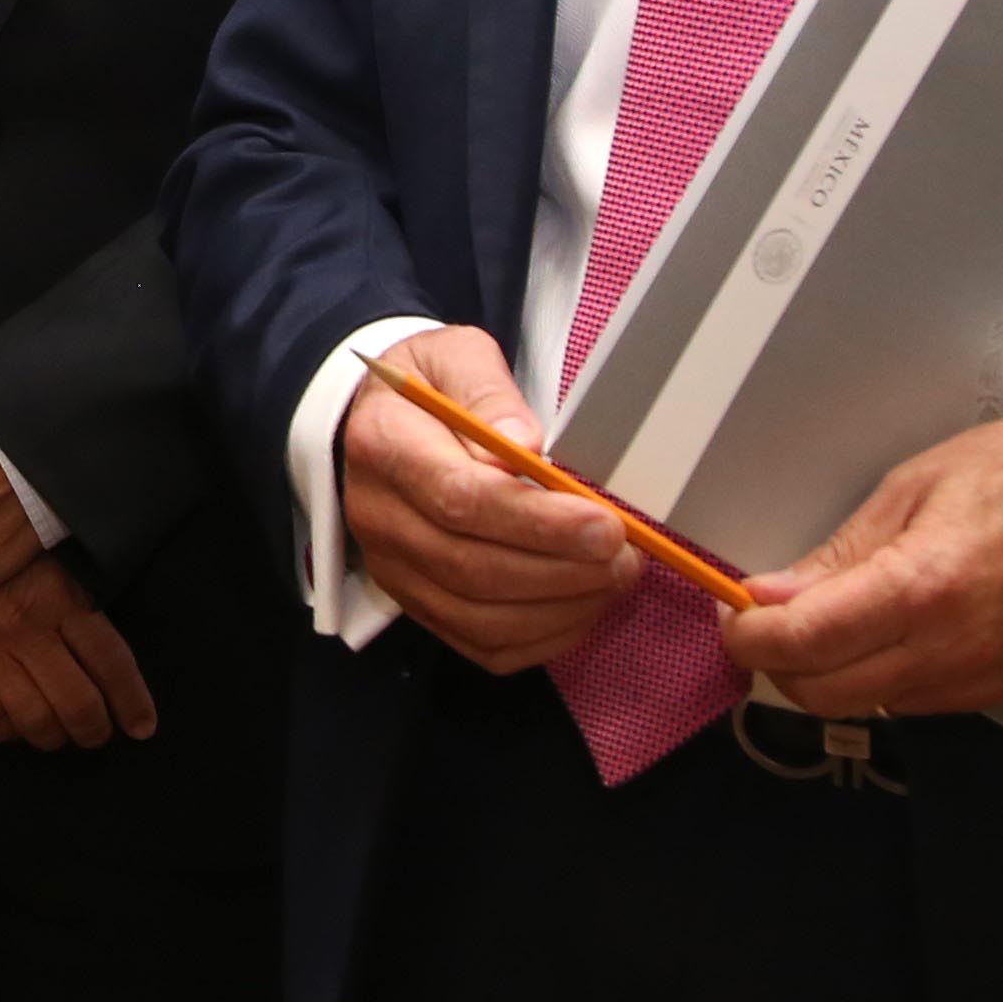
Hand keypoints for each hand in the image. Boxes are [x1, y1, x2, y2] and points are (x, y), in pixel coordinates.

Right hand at [0, 554, 158, 749]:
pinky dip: (7, 734)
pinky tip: (14, 727)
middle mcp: (24, 625)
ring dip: (54, 738)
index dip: (132, 702)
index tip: (142, 727)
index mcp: (58, 594)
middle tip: (96, 735)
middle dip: (94, 731)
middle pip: (78, 703)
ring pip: (36, 721)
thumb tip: (111, 658)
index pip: (111, 660)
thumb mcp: (42, 558)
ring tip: (58, 735)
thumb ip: (75, 599)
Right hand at [337, 326, 636, 674]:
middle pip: (472, 567)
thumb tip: (526, 444)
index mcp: (385, 446)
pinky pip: (481, 644)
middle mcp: (379, 518)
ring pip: (479, 617)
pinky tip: (583, 605)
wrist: (377, 421)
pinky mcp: (416, 603)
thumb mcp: (457, 358)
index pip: (460, 499)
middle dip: (562, 570)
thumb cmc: (429, 387)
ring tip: (614, 577)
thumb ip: (489, 393)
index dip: (538, 521)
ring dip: (560, 607)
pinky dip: (542, 636)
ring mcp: (394, 569)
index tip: (604, 524)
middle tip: (625, 555)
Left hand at [716, 412, 1002, 716]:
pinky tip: (876, 629)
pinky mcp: (989, 691)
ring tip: (822, 613)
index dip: (747, 634)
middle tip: (764, 613)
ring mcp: (971, 680)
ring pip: (858, 706)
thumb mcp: (916, 486)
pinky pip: (903, 702)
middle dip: (775, 660)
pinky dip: (870, 675)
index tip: (733, 610)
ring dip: (822, 671)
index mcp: (921, 588)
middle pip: (819, 694)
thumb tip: (772, 594)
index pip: (800, 644)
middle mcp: (946, 650)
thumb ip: (839, 553)